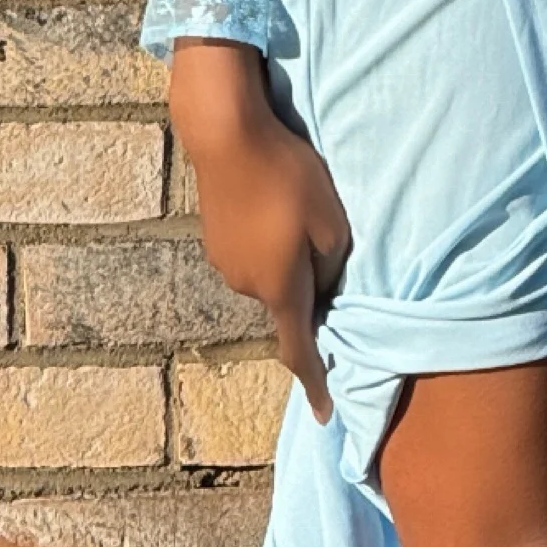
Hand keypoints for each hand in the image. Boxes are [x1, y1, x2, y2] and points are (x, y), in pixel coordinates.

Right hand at [169, 40, 352, 423]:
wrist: (225, 133)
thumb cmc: (287, 177)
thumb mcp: (332, 223)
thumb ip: (331, 266)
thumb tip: (320, 286)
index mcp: (280, 289)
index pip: (301, 351)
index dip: (315, 384)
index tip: (325, 413)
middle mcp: (247, 285)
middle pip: (288, 303)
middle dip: (308, 289)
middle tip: (327, 246)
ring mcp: (225, 261)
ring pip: (269, 275)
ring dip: (286, 258)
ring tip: (297, 214)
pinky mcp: (214, 238)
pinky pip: (252, 253)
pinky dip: (267, 241)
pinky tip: (273, 205)